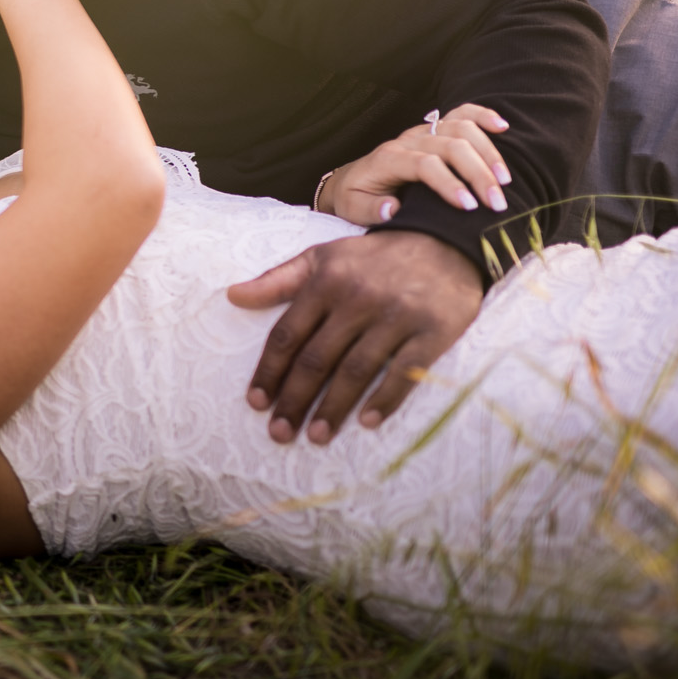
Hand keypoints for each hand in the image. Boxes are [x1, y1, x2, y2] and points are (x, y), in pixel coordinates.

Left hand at [228, 230, 481, 443]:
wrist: (445, 242)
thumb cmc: (373, 258)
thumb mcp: (322, 257)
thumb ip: (278, 279)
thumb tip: (232, 295)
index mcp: (326, 281)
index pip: (288, 334)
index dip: (269, 371)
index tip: (256, 403)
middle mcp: (358, 299)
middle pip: (317, 358)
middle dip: (294, 399)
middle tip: (279, 433)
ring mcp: (397, 316)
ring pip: (356, 370)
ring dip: (333, 407)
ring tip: (316, 436)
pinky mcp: (434, 331)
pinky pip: (405, 372)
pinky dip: (385, 399)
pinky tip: (366, 422)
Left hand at [316, 104, 513, 224]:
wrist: (352, 179)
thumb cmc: (356, 197)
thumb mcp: (353, 208)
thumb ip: (370, 210)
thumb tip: (393, 209)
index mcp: (388, 159)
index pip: (424, 165)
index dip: (448, 184)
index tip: (469, 207)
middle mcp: (408, 140)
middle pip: (450, 146)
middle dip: (477, 174)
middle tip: (497, 202)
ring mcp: (423, 132)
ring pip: (461, 129)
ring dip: (488, 152)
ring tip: (505, 180)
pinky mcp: (434, 129)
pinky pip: (460, 113)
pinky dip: (483, 115)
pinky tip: (503, 127)